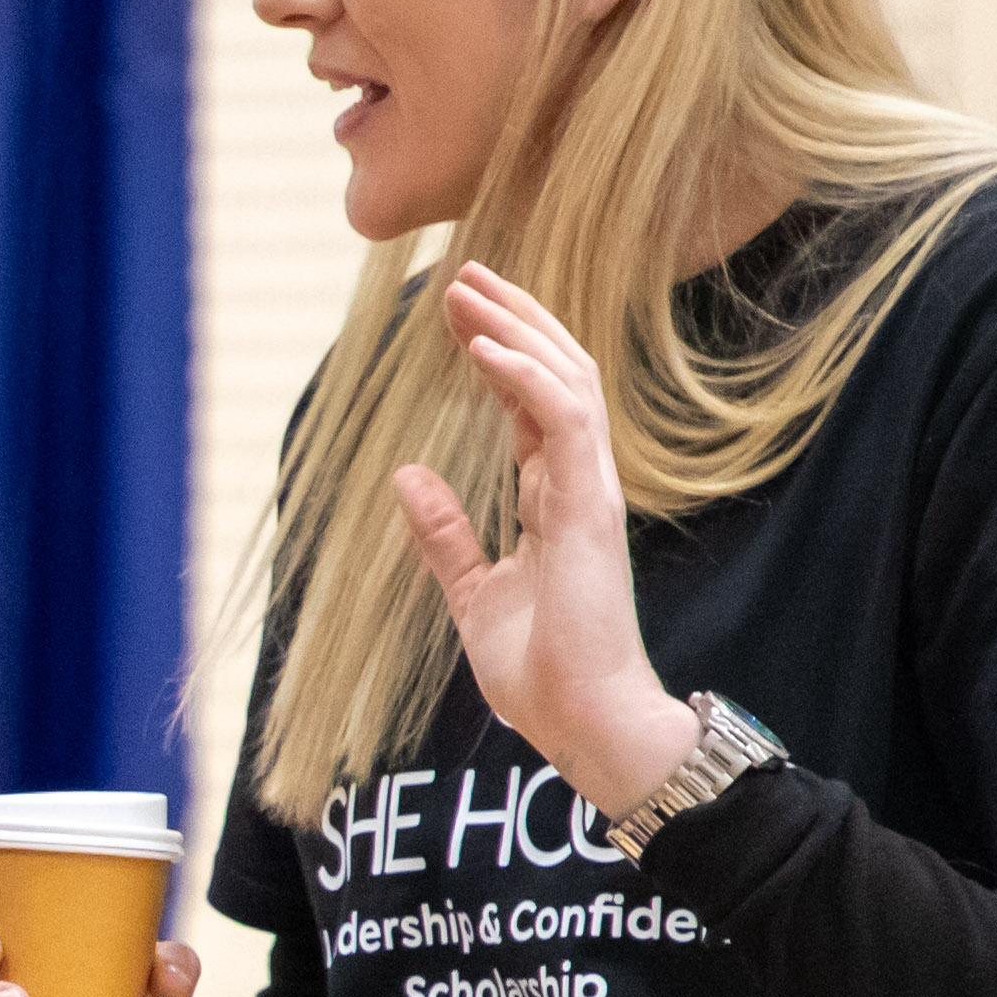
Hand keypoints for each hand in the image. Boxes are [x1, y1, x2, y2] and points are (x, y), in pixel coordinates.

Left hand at [392, 263, 694, 825]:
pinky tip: (481, 350)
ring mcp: (591, 491)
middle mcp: (580, 482)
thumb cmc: (542, 669)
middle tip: (464, 276)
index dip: (496, 352)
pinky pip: (565, 421)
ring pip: (567, 380)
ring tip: (469, 290)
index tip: (455, 314)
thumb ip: (444, 534)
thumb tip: (404, 477)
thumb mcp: (472, 592)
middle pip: (554, 373)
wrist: (584, 720)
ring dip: (517, 330)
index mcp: (555, 497)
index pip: (530, 402)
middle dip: (510, 319)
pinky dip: (523, 379)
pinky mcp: (590, 509)